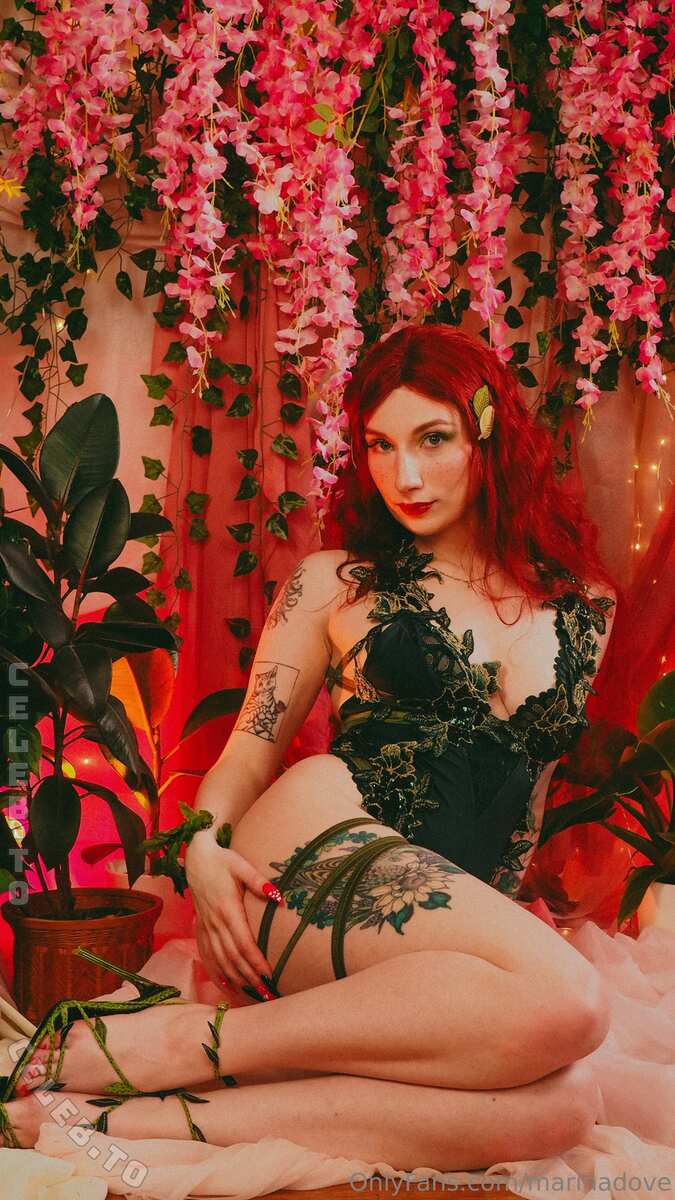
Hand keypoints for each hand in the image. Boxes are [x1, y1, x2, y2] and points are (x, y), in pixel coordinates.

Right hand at [184, 837, 282, 994]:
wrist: (196, 859)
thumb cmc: (222, 861)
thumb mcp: (241, 865)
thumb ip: (258, 881)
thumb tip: (278, 896)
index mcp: (227, 908)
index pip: (243, 942)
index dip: (255, 960)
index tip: (269, 973)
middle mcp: (215, 922)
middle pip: (233, 956)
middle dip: (249, 975)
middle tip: (266, 990)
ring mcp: (207, 926)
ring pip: (220, 959)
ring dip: (236, 977)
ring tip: (252, 992)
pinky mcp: (202, 928)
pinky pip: (208, 955)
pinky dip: (217, 972)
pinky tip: (226, 985)